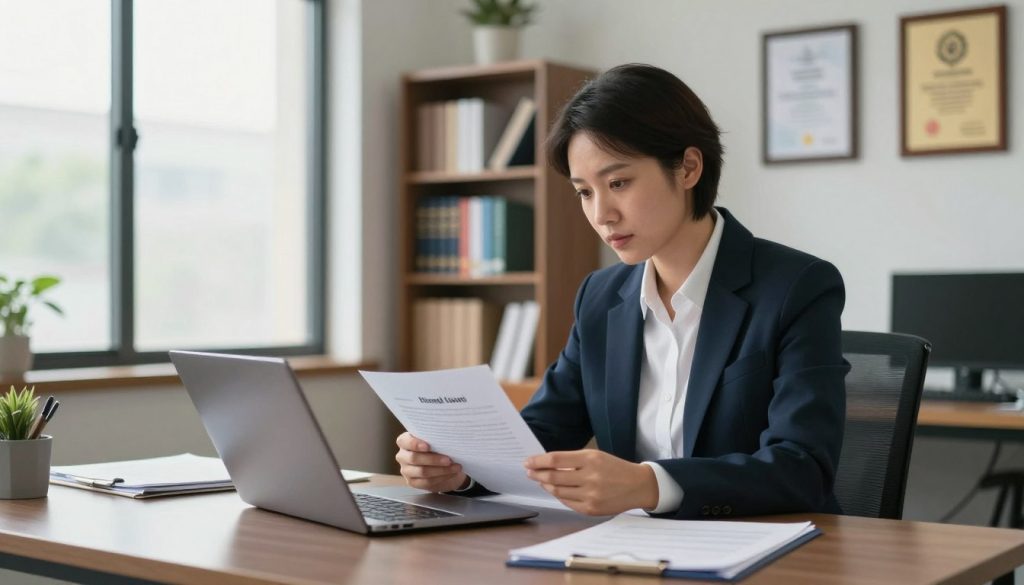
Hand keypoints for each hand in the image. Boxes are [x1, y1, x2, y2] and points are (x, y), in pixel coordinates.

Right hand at [395, 432, 468, 492]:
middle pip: (414, 458)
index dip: (414, 444)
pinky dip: (441, 477)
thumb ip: (435, 439)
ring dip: (441, 470)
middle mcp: (402, 456)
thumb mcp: (435, 440)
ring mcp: (406, 470)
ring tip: (455, 467)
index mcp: (404, 441)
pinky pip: (427, 481)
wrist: (442, 464)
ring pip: (422, 471)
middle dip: (433, 459)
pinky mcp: (412, 482)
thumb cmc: (438, 447)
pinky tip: (452, 473)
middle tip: (449, 460)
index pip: (404, 441)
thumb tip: (446, 439)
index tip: (427, 446)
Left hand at [524, 449, 657, 515]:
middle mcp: (590, 477)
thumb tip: (546, 464)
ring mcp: (590, 495)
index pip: (555, 459)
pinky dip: (558, 495)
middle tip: (529, 471)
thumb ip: (572, 460)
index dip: (538, 461)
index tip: (528, 461)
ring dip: (545, 485)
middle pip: (553, 476)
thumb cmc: (614, 468)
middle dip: (537, 474)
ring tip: (541, 480)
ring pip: (557, 491)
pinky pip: (567, 502)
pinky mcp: (591, 509)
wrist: (637, 486)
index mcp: (590, 459)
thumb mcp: (595, 456)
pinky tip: (555, 490)